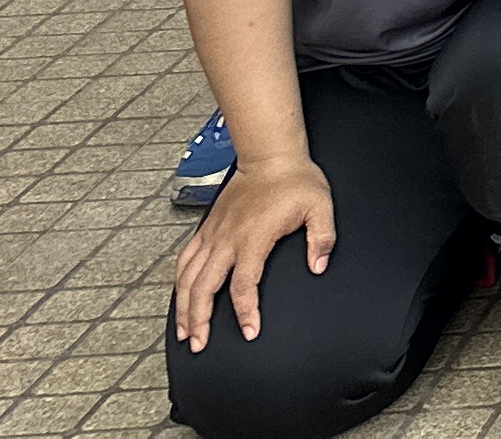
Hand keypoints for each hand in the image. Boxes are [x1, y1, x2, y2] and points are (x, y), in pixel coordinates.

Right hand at [171, 152, 334, 351]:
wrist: (270, 156)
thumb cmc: (295, 180)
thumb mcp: (320, 206)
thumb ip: (322, 238)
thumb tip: (318, 266)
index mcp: (254, 238)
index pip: (244, 285)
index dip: (245, 312)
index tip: (250, 331)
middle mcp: (228, 239)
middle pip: (204, 288)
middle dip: (199, 320)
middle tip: (199, 344)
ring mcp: (214, 234)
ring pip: (188, 277)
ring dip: (184, 307)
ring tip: (184, 332)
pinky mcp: (206, 228)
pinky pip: (184, 259)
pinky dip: (179, 282)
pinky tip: (180, 298)